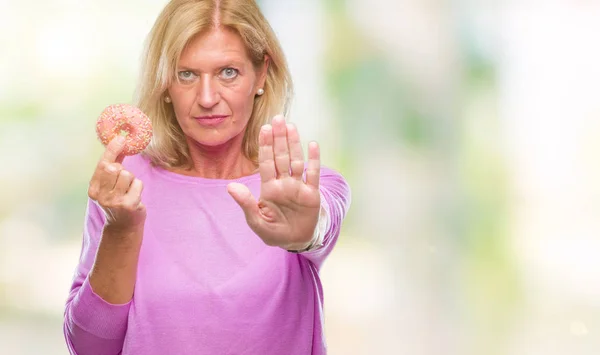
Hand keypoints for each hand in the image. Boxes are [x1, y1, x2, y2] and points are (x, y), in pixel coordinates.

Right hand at [88, 136, 145, 232]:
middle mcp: (101, 196)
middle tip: (123, 182)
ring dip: (132, 180)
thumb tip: (119, 143)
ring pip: (127, 175)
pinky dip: (138, 187)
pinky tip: (135, 197)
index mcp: (94, 189)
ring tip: (129, 191)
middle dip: (122, 170)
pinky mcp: (128, 205)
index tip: (120, 138)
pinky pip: (138, 183)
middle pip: (115, 168)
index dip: (112, 150)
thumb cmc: (117, 202)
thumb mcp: (110, 186)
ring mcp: (114, 201)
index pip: (102, 165)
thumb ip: (113, 167)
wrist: (123, 227)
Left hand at [228, 115, 320, 249]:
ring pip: (296, 161)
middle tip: (277, 119)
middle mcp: (283, 183)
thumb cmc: (273, 231)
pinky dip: (314, 160)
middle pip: (281, 156)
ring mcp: (298, 187)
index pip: (266, 163)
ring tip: (291, 126)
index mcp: (269, 188)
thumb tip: (230, 187)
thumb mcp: (256, 221)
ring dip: (294, 144)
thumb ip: (245, 203)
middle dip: (278, 138)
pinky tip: (313, 145)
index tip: (264, 129)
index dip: (265, 146)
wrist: (294, 241)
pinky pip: (313, 174)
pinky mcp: (312, 194)